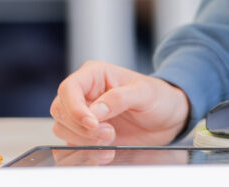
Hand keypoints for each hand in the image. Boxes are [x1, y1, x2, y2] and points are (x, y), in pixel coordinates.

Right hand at [50, 61, 189, 145]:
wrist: (168, 118)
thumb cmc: (158, 97)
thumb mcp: (145, 92)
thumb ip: (119, 98)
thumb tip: (95, 111)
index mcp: (94, 74)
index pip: (69, 89)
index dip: (75, 108)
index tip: (92, 124)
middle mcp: (84, 93)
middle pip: (60, 111)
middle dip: (81, 127)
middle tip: (109, 133)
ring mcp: (84, 115)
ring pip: (62, 129)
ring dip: (84, 140)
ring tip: (111, 139)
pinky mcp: (87, 135)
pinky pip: (72, 145)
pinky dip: (84, 152)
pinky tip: (105, 153)